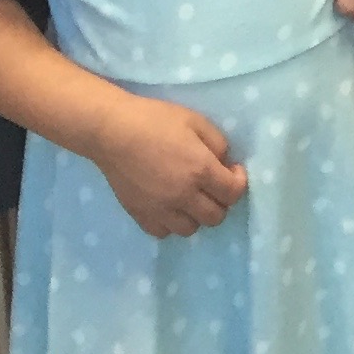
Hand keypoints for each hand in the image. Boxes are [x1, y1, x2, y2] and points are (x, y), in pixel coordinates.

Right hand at [95, 97, 247, 237]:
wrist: (113, 132)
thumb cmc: (156, 120)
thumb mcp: (196, 121)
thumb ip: (218, 144)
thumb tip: (225, 164)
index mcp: (200, 170)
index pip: (233, 193)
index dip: (239, 181)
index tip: (232, 170)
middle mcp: (183, 196)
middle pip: (216, 217)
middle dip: (221, 201)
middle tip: (213, 185)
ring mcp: (160, 210)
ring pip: (191, 229)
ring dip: (196, 215)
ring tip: (190, 197)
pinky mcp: (140, 216)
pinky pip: (164, 233)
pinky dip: (171, 223)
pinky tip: (169, 205)